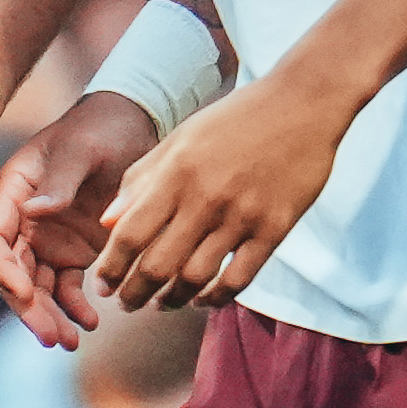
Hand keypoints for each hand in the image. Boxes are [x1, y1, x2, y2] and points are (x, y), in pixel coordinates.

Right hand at [0, 86, 157, 345]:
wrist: (131, 126)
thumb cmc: (100, 128)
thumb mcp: (81, 148)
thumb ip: (60, 180)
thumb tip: (34, 211)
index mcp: (14, 192)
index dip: (3, 270)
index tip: (25, 292)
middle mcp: (25, 221)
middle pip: (14, 273)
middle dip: (29, 308)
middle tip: (51, 337)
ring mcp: (48, 239)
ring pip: (38, 288)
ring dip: (50, 316)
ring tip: (70, 342)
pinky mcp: (74, 251)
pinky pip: (67, 287)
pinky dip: (76, 307)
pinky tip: (91, 321)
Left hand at [97, 75, 347, 307]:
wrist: (303, 103)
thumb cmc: (236, 118)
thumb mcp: (181, 138)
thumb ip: (141, 178)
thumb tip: (107, 223)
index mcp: (177, 172)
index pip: (130, 234)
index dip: (111, 268)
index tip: (102, 285)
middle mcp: (206, 198)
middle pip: (158, 265)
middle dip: (134, 294)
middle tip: (127, 304)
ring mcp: (243, 216)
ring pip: (196, 278)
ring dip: (172, 300)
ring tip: (163, 303)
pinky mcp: (275, 229)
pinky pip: (240, 279)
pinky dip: (216, 298)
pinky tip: (204, 300)